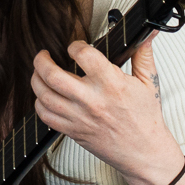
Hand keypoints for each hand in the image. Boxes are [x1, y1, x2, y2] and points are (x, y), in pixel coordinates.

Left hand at [31, 38, 182, 184]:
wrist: (143, 152)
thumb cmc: (145, 119)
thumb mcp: (149, 83)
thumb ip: (142, 55)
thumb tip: (146, 33)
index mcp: (111, 85)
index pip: (84, 56)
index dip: (75, 46)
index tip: (75, 46)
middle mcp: (92, 100)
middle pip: (53, 75)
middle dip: (42, 61)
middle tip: (43, 55)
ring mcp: (79, 117)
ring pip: (44, 95)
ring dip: (36, 80)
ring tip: (39, 72)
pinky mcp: (72, 130)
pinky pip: (45, 116)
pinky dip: (39, 103)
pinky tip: (44, 95)